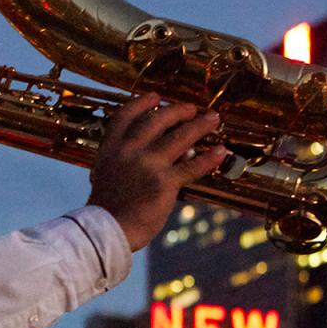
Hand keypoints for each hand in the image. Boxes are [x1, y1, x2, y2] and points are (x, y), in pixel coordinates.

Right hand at [87, 92, 227, 250]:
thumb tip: (152, 152)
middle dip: (177, 111)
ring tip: (212, 119)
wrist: (107, 230)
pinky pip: (192, 166)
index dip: (143, 103)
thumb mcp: (105, 175)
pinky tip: (220, 151)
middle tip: (191, 109)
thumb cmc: (107, 208)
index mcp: (111, 148)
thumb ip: (122, 160)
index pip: (126, 116)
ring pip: (180, 137)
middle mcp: (129, 150)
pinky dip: (209, 158)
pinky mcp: (164, 182)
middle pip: (157, 119)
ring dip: (200, 125)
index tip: (156, 97)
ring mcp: (147, 164)